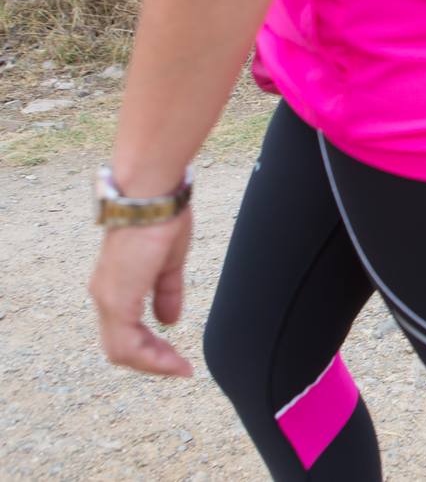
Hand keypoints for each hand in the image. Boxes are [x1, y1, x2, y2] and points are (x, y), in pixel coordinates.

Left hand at [89, 209, 193, 376]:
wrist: (153, 197)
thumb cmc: (161, 219)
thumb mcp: (169, 263)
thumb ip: (167, 293)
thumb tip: (169, 320)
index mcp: (116, 286)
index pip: (126, 332)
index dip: (151, 349)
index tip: (177, 358)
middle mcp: (105, 296)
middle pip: (121, 347)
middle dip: (153, 361)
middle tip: (180, 368)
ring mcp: (108, 298)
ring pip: (121, 349)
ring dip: (153, 363)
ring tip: (179, 368)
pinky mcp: (117, 299)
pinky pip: (127, 342)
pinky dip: (150, 356)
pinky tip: (172, 360)